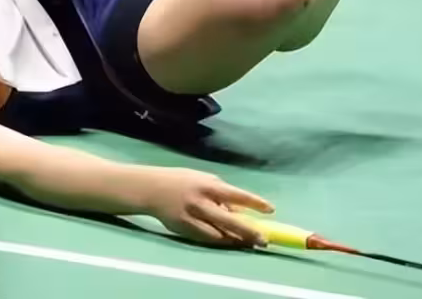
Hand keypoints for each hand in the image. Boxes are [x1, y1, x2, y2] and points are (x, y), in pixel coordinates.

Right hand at [143, 167, 274, 247]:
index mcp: (208, 185)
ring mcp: (192, 217)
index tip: (271, 210)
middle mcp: (201, 202)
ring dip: (236, 240)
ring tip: (249, 243)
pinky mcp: (184, 229)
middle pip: (230, 221)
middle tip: (263, 239)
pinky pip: (206, 238)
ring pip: (219, 234)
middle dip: (249, 231)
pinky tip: (229, 242)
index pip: (237, 194)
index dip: (255, 203)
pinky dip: (220, 241)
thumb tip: (240, 210)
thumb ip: (221, 193)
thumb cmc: (182, 181)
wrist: (151, 188)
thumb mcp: (203, 179)